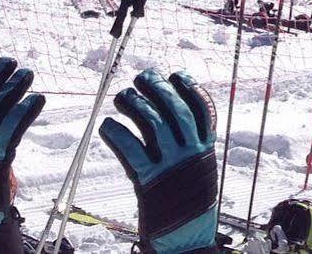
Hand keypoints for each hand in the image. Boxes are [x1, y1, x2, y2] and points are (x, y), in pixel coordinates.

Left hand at [99, 69, 218, 253]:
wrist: (187, 246)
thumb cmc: (188, 211)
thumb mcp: (199, 176)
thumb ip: (189, 152)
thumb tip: (173, 126)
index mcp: (204, 152)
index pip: (202, 109)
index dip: (189, 87)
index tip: (175, 74)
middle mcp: (190, 156)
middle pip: (175, 110)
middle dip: (158, 88)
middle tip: (141, 76)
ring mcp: (171, 169)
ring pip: (154, 124)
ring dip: (135, 105)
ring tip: (121, 97)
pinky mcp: (149, 185)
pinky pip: (132, 152)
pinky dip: (118, 135)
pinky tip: (107, 126)